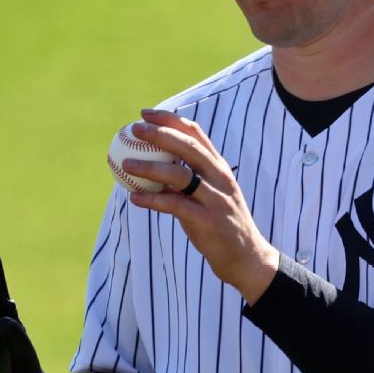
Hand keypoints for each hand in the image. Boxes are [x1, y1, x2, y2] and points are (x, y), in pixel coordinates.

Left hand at [123, 109, 279, 303]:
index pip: (195, 134)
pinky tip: (134, 197)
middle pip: (187, 147)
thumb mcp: (209, 195)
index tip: (145, 114)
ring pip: (179, 175)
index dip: (169, 120)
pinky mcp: (208, 221)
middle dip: (159, 134)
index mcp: (219, 167)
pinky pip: (175, 206)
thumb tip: (151, 166)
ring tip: (126, 163)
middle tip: (134, 130)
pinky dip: (153, 199)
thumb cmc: (221, 225)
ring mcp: (216, 199)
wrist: (247, 258)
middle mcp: (220, 178)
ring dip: (150, 167)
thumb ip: (187, 180)